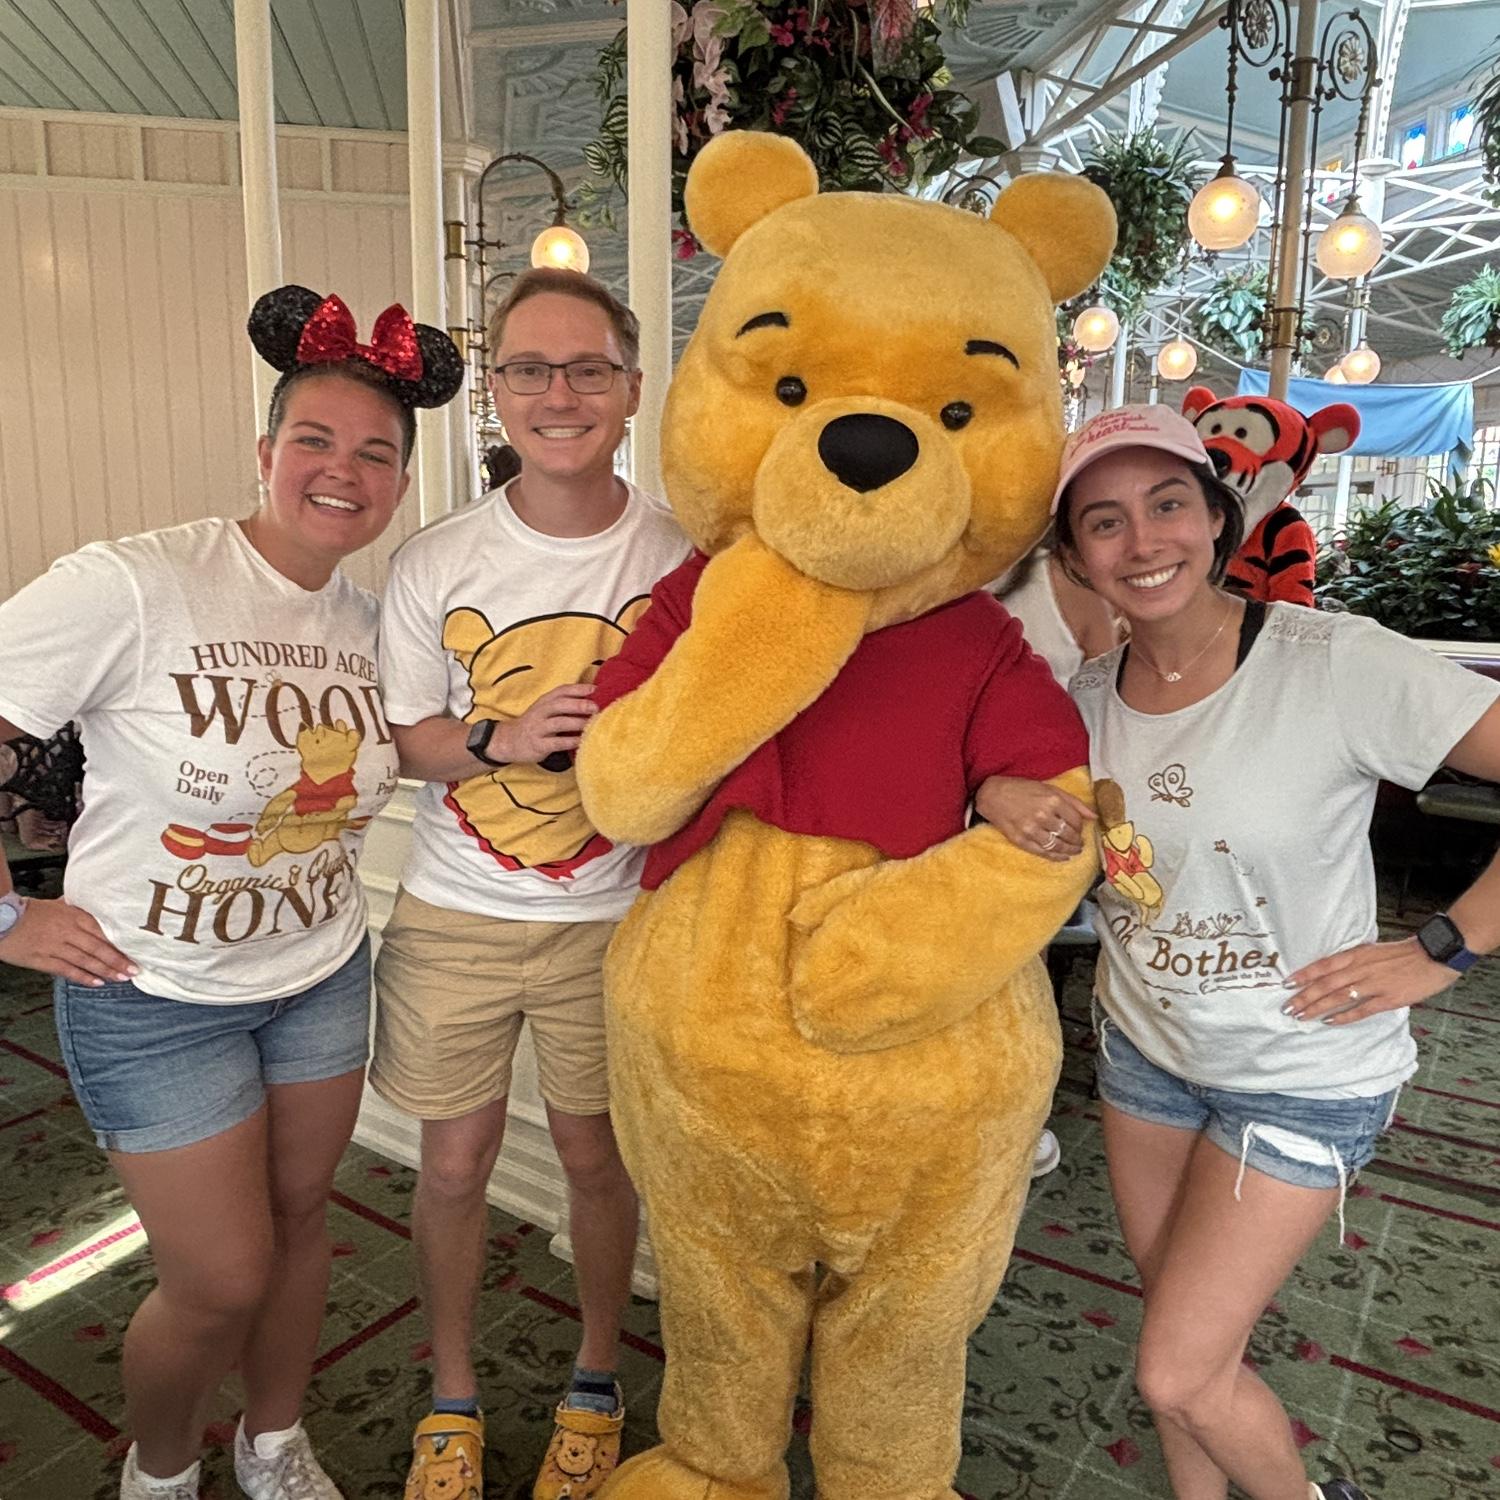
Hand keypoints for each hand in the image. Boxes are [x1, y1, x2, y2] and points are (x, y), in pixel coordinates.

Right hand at [0, 898, 137, 985]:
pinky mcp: (41, 960)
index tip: (135, 951)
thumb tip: (97, 905)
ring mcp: (54, 947)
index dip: (120, 943)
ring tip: (122, 978)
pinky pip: (66, 970)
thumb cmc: (31, 911)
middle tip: (135, 970)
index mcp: (73, 916)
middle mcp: (67, 931)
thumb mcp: (57, 904)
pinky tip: (97, 982)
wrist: (1, 918)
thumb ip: (78, 908)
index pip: (102, 931)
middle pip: (98, 947)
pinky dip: (83, 977)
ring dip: (106, 970)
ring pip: (85, 960)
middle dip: (118, 960)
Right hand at [494, 684, 597, 764]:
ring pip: (558, 723)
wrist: (509, 740)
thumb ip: (564, 704)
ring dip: (576, 722)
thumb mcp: (545, 710)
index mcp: (545, 701)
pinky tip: (581, 741)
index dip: (578, 689)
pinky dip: (569, 741)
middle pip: (559, 705)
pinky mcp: (538, 745)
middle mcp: (540, 712)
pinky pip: (556, 743)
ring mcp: (538, 728)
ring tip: (592, 724)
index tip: (594, 689)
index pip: (561, 691)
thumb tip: (592, 700)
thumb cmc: (535, 724)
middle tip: (595, 708)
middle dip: (578, 704)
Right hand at [973, 776, 1094, 861]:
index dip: (1081, 827)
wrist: (991, 795)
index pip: (1076, 821)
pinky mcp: (1021, 840)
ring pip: (1058, 846)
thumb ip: (1073, 802)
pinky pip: (1043, 852)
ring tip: (1074, 851)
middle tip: (1080, 843)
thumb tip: (1094, 816)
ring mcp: (1031, 829)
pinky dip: (1055, 857)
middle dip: (1077, 841)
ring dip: (1069, 851)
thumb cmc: (1021, 788)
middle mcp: (1043, 815)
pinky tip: (1062, 857)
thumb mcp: (1049, 788)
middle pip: (1069, 835)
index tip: (1080, 829)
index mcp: (1052, 800)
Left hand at [1283, 936, 1459, 1024]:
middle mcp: (1361, 968)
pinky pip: (1361, 1010)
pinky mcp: (1388, 999)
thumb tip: (1332, 971)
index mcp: (1357, 955)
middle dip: (1304, 996)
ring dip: (1317, 1007)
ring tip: (1301, 1016)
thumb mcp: (1373, 950)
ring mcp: (1374, 984)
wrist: (1434, 956)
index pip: (1324, 965)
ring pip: (1338, 997)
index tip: (1286, 984)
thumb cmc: (1403, 953)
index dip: (1304, 975)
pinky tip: (1329, 1022)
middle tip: (1287, 1007)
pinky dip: (1343, 1016)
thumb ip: (1353, 961)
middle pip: (1326, 984)